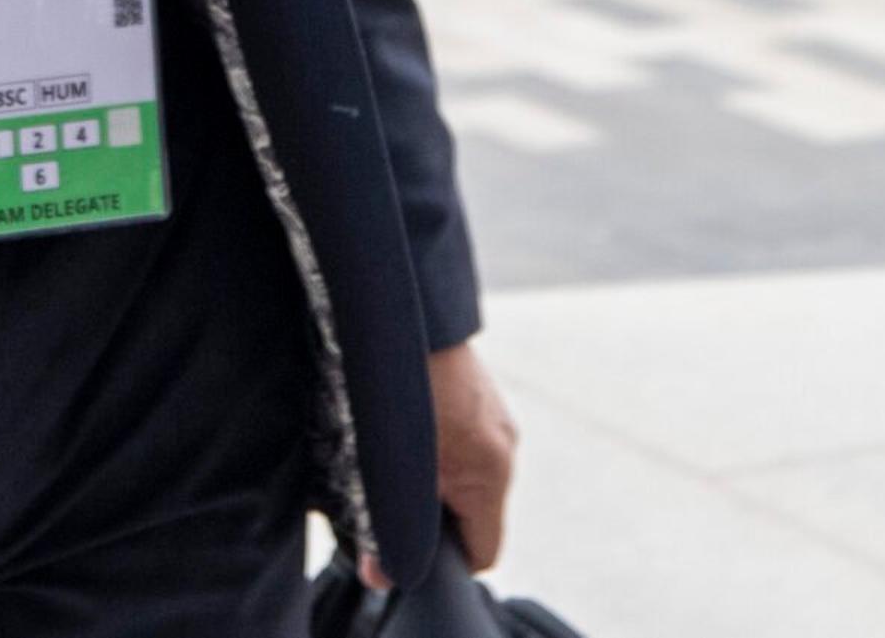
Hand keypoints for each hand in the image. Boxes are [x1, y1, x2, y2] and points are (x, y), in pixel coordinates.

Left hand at [364, 341, 521, 587]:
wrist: (405, 309)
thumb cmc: (397, 383)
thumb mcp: (389, 465)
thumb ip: (388, 525)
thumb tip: (380, 575)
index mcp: (491, 470)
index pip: (482, 552)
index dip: (443, 562)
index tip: (405, 548)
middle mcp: (504, 445)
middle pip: (473, 515)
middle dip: (432, 517)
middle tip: (386, 500)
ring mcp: (494, 416)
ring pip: (463, 476)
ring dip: (430, 479)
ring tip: (389, 458)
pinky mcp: (479, 394)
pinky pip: (460, 442)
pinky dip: (434, 448)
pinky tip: (401, 428)